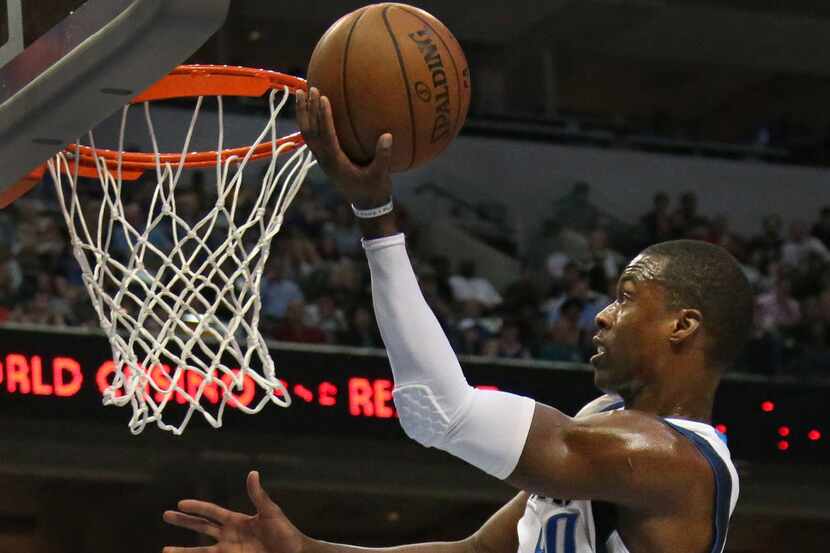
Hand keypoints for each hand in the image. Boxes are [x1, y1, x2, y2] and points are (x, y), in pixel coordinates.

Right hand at [163, 471, 308, 552]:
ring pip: (200, 551)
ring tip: (164, 551)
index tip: (180, 503)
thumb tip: (252, 473)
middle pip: (201, 528)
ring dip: (183, 552)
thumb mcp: (270, 512)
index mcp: (237, 521)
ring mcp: (230, 551)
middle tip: (165, 515)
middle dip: (184, 522)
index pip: (212, 512)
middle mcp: (229, 536)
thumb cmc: (285, 532)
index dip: (197, 507)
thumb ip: (258, 495)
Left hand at [295, 87, 392, 208]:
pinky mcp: (326, 159)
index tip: (324, 98)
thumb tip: (387, 135)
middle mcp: (325, 160)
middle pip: (310, 132)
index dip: (324, 117)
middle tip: (310, 89)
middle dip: (309, 110)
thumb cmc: (374, 190)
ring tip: (302, 93)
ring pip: (307, 134)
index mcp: (336, 162)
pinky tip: (314, 109)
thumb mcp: (381, 175)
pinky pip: (314, 137)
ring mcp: (323, 159)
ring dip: (304, 114)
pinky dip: (311, 121)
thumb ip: (383, 156)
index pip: (326, 135)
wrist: (367, 207)